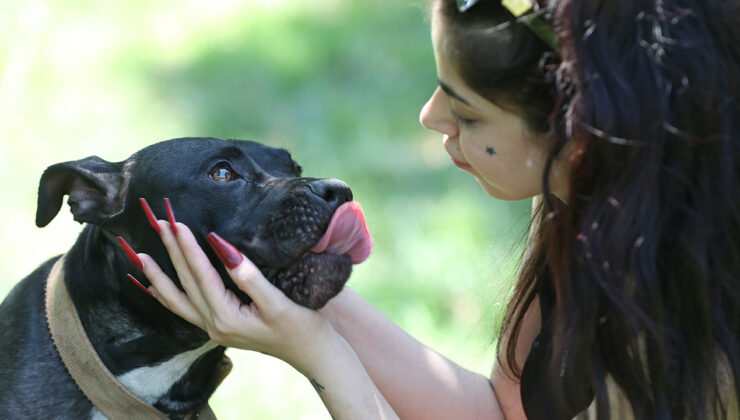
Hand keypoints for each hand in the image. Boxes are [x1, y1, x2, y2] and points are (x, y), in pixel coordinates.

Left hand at [133, 201, 335, 370]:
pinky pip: (185, 309)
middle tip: (158, 224)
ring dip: (159, 276)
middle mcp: (214, 326)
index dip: (188, 248)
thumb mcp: (277, 301)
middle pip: (185, 284)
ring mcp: (214, 329)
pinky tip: (157, 287)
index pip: (201, 276)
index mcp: (226, 318)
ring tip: (140, 256)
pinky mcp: (220, 327)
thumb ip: (248, 275)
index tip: (177, 223)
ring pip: (178, 300)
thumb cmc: (301, 326)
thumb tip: (222, 247)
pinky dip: (168, 295)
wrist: (312, 352)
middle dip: (170, 253)